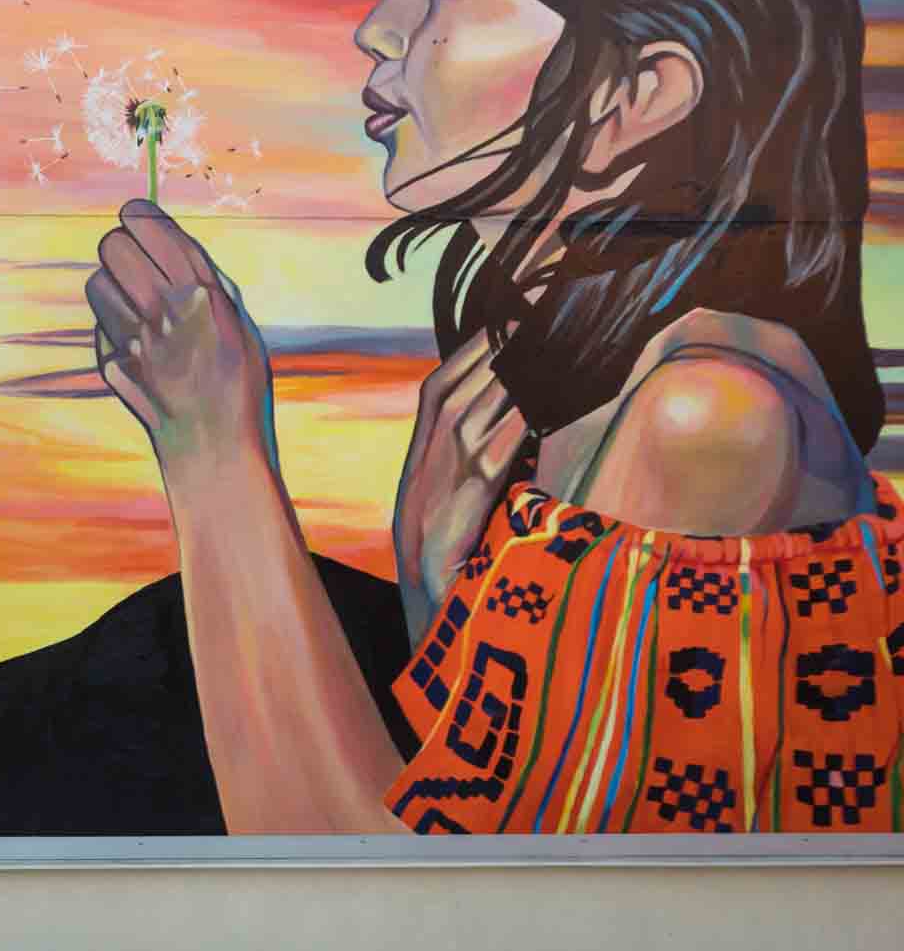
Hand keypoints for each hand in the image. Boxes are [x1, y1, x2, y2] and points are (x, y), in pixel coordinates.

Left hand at [85, 200, 275, 470]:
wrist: (213, 445)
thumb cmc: (236, 382)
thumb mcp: (238, 321)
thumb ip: (206, 280)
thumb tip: (171, 240)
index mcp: (199, 291)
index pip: (147, 226)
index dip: (138, 216)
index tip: (137, 217)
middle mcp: (161, 310)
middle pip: (112, 246)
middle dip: (122, 247)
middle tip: (134, 259)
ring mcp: (130, 337)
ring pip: (95, 282)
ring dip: (111, 284)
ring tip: (133, 301)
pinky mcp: (110, 361)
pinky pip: (97, 322)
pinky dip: (110, 323)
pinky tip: (135, 339)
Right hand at [393, 329, 528, 639]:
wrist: (429, 630)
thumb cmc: (453, 576)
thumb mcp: (458, 518)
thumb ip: (477, 476)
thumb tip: (523, 433)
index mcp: (416, 468)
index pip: (434, 393)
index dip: (463, 355)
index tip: (499, 323)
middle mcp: (419, 473)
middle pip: (450, 396)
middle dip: (486, 354)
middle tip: (528, 320)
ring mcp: (432, 495)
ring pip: (466, 421)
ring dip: (500, 383)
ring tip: (534, 350)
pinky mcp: (454, 521)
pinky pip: (486, 465)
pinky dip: (509, 432)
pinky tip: (534, 411)